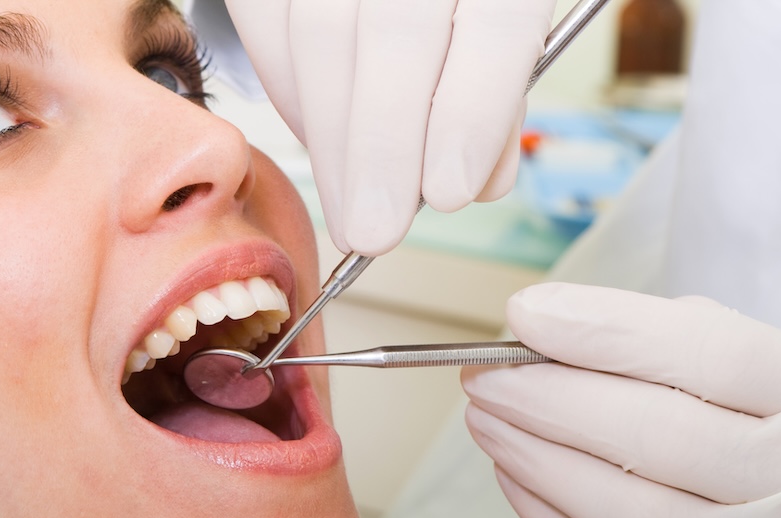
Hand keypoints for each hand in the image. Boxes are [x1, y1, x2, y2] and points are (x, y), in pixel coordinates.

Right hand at [224, 0, 555, 254]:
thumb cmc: (466, 2)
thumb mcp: (510, 26)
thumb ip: (497, 99)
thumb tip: (473, 184)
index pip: (496, 25)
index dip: (471, 114)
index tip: (450, 193)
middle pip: (395, 34)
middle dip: (383, 149)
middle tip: (376, 231)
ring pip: (320, 36)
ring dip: (333, 144)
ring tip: (349, 212)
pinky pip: (270, 24)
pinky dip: (291, 98)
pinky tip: (321, 145)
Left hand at [464, 282, 780, 517]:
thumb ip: (689, 340)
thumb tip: (564, 328)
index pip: (706, 354)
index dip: (604, 329)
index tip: (528, 312)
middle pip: (654, 436)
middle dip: (547, 398)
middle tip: (486, 373)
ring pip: (633, 516)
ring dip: (538, 463)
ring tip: (488, 421)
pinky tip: (519, 479)